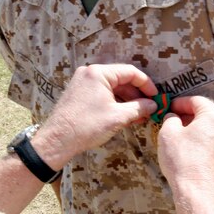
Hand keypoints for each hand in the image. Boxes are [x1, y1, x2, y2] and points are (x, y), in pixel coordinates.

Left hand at [37, 64, 157, 166]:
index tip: (156, 97)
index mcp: (99, 73)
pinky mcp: (79, 93)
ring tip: (138, 116)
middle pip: (121, 79)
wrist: (57, 140)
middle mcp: (89, 73)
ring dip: (126, 101)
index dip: (146, 85)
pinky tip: (124, 116)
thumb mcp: (118, 117)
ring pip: (112, 88)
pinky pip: (102, 93)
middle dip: (136, 95)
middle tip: (149, 109)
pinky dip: (114, 103)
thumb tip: (153, 105)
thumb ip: (138, 108)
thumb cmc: (86, 126)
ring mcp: (82, 83)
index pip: (130, 72)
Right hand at [157, 96, 213, 205]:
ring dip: (198, 129)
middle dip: (190, 115)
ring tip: (182, 136)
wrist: (198, 191)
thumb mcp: (168, 133)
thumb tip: (173, 117)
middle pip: (207, 114)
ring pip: (212, 130)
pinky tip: (192, 151)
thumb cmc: (182, 160)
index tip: (170, 107)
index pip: (196, 101)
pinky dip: (205, 143)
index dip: (180, 102)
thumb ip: (171, 119)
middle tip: (174, 120)